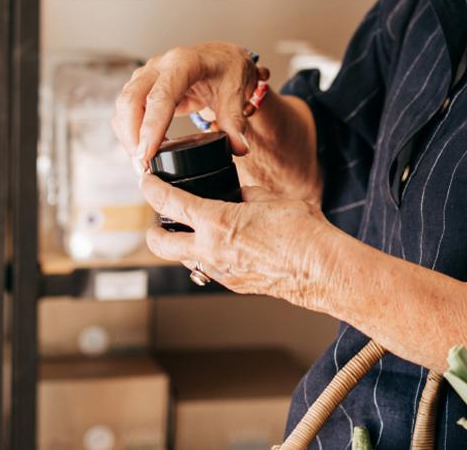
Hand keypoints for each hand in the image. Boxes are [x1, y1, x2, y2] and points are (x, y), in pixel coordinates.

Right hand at [112, 42, 269, 169]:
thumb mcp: (237, 90)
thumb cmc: (229, 69)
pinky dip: (130, 130)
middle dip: (132, 135)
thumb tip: (239, 148)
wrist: (223, 57)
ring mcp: (148, 74)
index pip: (162, 95)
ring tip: (142, 163)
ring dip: (128, 135)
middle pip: (132, 99)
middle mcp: (160, 65)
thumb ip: (234, 120)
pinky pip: (127, 109)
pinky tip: (144, 149)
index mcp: (185, 62)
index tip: (147, 153)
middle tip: (142, 165)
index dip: (152, 125)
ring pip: (125, 105)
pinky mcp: (143, 86)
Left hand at [140, 174, 334, 306]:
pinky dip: (210, 256)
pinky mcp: (233, 285)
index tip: (147, 181)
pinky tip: (229, 245)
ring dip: (184, 245)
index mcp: (218, 221)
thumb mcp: (270, 199)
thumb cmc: (302, 231)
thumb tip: (236, 196)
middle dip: (153, 230)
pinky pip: (210, 268)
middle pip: (160, 243)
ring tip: (199, 231)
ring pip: (185, 258)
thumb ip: (245, 195)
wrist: (320, 268)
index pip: (170, 203)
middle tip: (159, 220)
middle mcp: (211, 250)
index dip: (152, 189)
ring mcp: (220, 272)